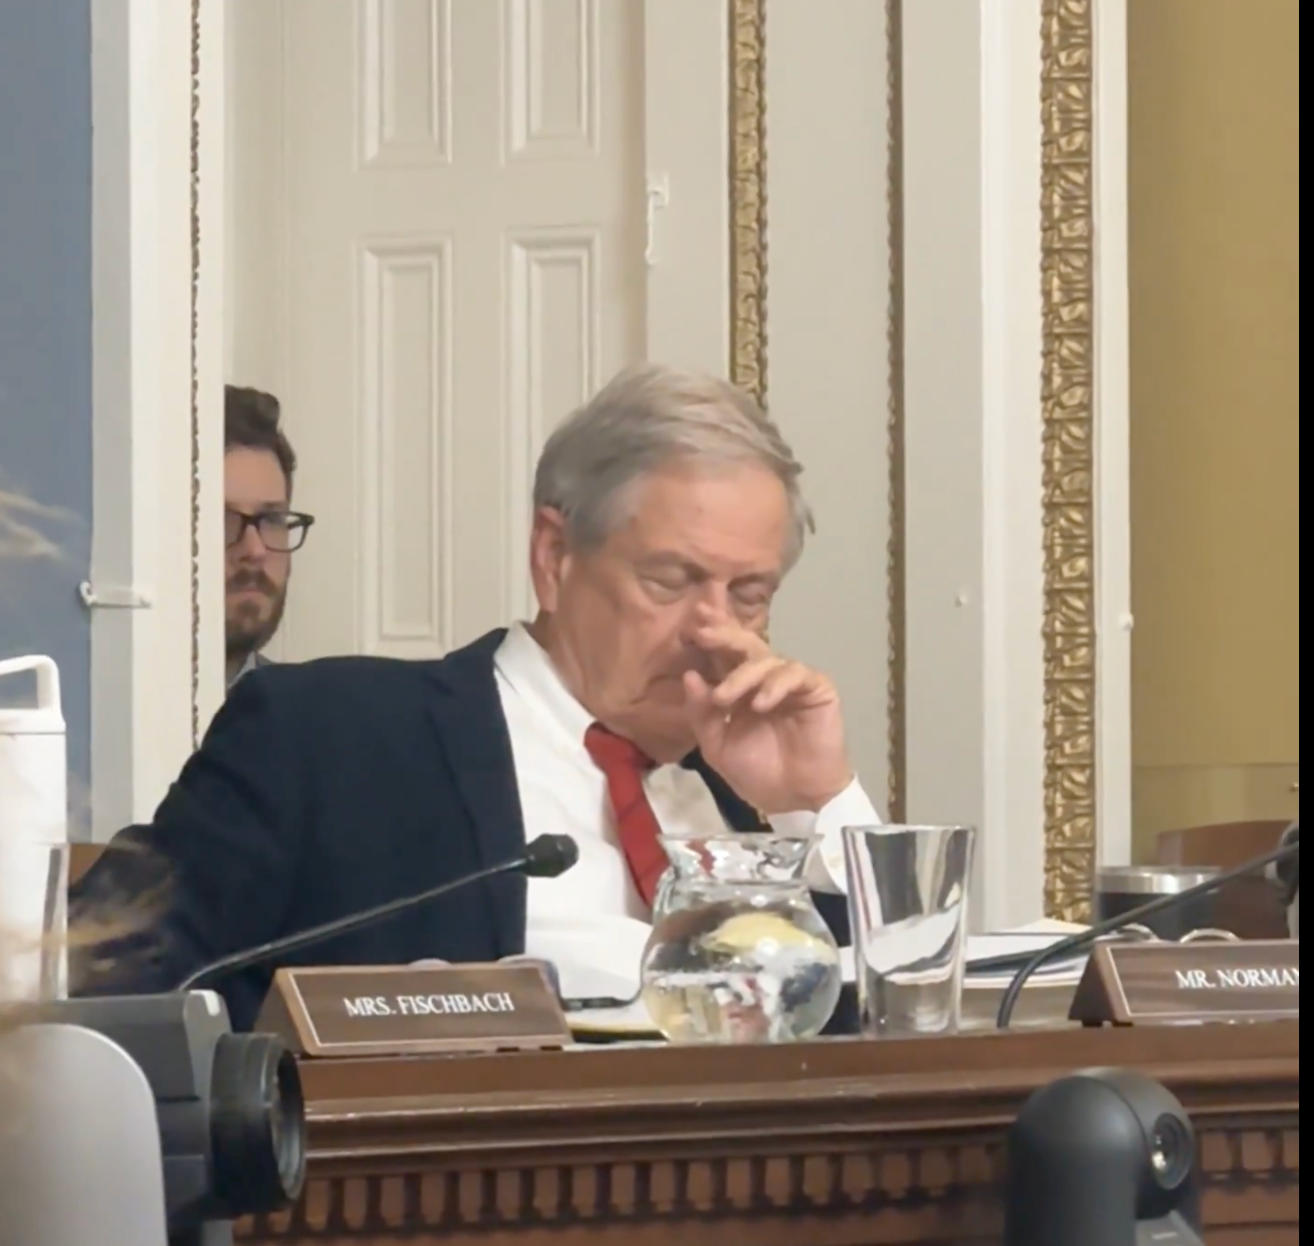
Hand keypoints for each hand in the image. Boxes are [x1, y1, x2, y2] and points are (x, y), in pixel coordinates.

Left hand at [683, 609, 852, 814]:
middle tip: (702, 632)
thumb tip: (689, 676)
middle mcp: (764, 679)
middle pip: (745, 645)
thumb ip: (701, 713)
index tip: (688, 625)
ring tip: (724, 698)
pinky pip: (796, 675)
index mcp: (739, 689)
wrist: (795, 800)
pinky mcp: (817, 689)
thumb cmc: (758, 774)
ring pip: (767, 660)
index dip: (709, 637)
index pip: (723, 655)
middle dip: (723, 635)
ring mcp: (791, 682)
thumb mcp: (718, 747)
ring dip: (741, 675)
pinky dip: (775, 685)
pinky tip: (760, 703)